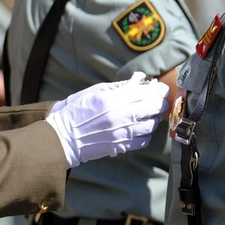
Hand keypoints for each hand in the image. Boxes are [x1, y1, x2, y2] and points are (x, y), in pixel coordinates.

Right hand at [44, 74, 167, 167]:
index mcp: (113, 98)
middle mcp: (120, 116)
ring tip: (150, 114)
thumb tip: (140, 78)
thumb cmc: (77, 111)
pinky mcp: (122, 147)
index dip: (158, 88)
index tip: (160, 87)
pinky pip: (145, 140)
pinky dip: (147, 133)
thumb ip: (120, 85)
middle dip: (161, 102)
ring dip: (154, 118)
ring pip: (152, 124)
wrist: (64, 137)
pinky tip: (141, 128)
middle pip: (154, 107)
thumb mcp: (96, 91)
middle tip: (159, 100)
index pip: (147, 91)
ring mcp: (122, 133)